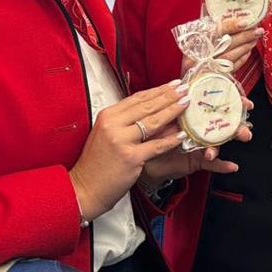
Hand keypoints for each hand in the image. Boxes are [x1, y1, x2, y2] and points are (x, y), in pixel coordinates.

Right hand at [69, 81, 188, 220]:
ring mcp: (121, 141)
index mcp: (107, 115)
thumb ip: (124, 120)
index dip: (157, 90)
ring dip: (173, 111)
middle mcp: (113, 125)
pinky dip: (171, 140)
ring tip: (186, 104)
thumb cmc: (97, 162)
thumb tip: (150, 107)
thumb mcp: (105, 133)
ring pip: (153, 122)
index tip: (173, 84)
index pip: (137, 98)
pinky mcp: (131, 157)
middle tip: (185, 89)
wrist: (85, 188)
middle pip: (147, 106)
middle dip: (169, 96)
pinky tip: (183, 135)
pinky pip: (156, 146)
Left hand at [140, 102, 254, 184]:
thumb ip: (175, 95)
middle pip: (224, 124)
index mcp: (195, 114)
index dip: (234, 103)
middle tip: (247, 124)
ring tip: (241, 138)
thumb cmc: (152, 131)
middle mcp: (201, 128)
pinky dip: (222, 165)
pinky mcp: (197, 160)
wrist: (142, 154)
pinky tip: (232, 166)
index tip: (247, 102)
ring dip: (232, 140)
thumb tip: (183, 76)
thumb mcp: (163, 110)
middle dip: (239, 124)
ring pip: (221, 141)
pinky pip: (212, 164)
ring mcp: (201, 144)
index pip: (218, 106)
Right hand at [182, 17, 263, 75]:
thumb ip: (212, 29)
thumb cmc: (193, 56)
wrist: (189, 81)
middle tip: (258, 30)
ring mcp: (207, 68)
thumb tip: (233, 17)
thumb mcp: (195, 40)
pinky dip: (242, 59)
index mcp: (195, 42)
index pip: (215, 31)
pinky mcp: (214, 78)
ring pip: (231, 57)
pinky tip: (248, 51)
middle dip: (244, 37)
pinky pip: (232, 68)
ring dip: (245, 47)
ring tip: (255, 38)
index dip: (230, 26)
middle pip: (227, 45)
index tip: (244, 22)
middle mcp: (201, 56)